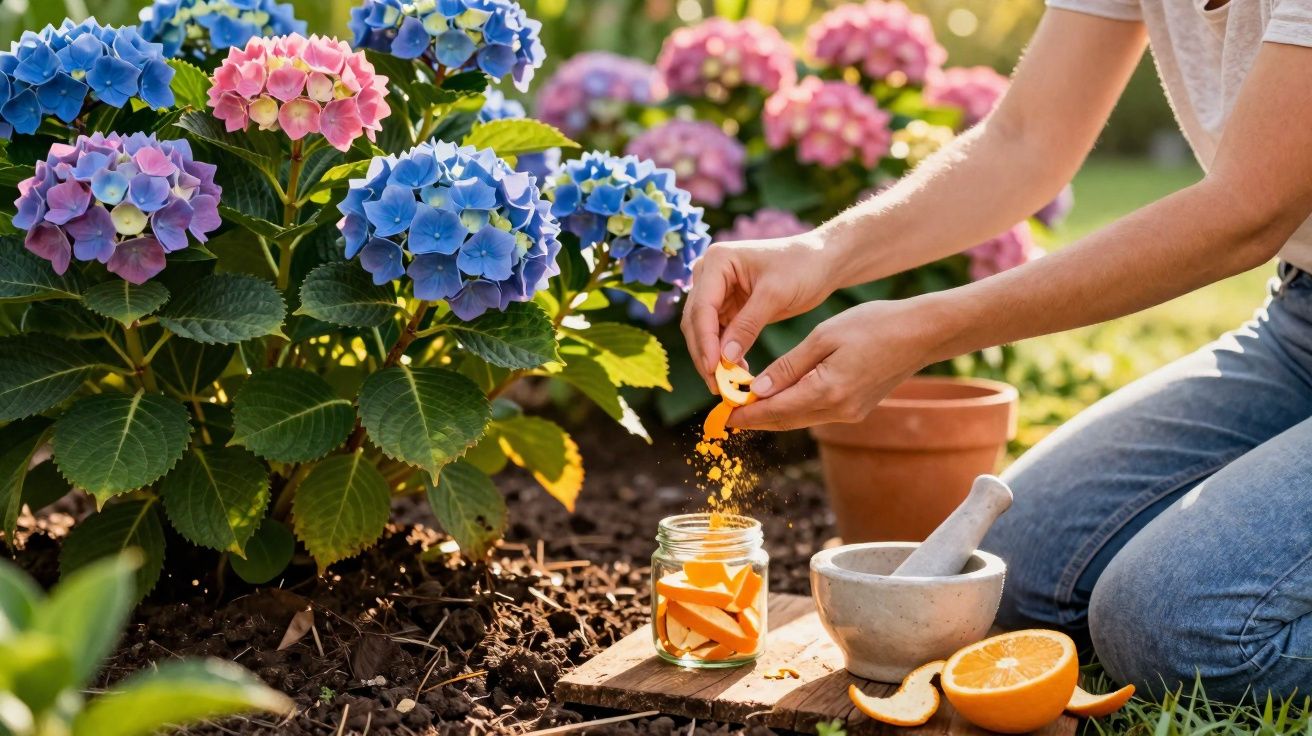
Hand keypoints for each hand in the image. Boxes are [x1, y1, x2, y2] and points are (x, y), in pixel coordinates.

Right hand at [681, 231, 836, 390]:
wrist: (822, 262)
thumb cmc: (802, 267)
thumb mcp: (775, 295)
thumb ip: (748, 325)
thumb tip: (724, 359)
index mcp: (717, 261)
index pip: (702, 307)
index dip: (705, 340)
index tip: (713, 369)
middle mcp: (709, 274)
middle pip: (696, 321)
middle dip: (705, 353)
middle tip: (717, 385)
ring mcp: (717, 291)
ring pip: (703, 331)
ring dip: (712, 357)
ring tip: (728, 383)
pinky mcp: (728, 306)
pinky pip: (719, 334)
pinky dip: (724, 354)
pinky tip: (738, 371)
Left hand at [729, 298, 945, 430]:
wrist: (921, 333)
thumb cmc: (873, 325)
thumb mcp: (824, 337)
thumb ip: (789, 367)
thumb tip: (756, 391)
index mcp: (827, 392)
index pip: (775, 410)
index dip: (745, 414)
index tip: (721, 416)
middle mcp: (838, 411)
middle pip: (785, 421)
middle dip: (755, 419)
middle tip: (726, 415)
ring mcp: (849, 414)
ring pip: (799, 418)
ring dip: (773, 414)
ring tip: (745, 406)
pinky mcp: (856, 409)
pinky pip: (815, 413)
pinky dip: (794, 407)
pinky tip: (780, 396)